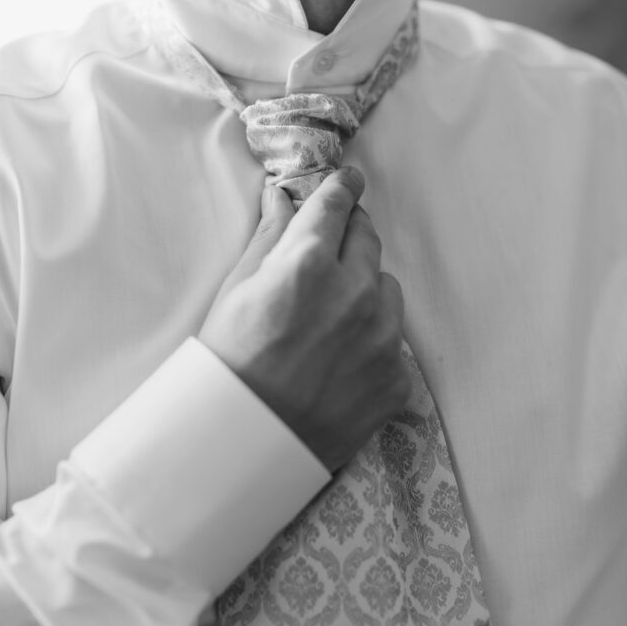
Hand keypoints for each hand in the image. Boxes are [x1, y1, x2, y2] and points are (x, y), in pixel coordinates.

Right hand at [199, 168, 409, 471]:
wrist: (246, 443)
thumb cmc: (229, 363)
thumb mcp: (236, 292)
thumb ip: (269, 238)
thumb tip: (282, 196)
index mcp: (307, 265)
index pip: (335, 206)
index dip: (341, 188)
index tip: (348, 181)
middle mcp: (354, 294)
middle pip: (368, 239)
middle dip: (351, 235)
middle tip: (331, 250)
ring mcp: (381, 338)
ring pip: (387, 288)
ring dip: (366, 289)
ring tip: (331, 319)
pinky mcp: (397, 378)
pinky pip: (393, 339)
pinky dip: (373, 340)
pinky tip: (342, 360)